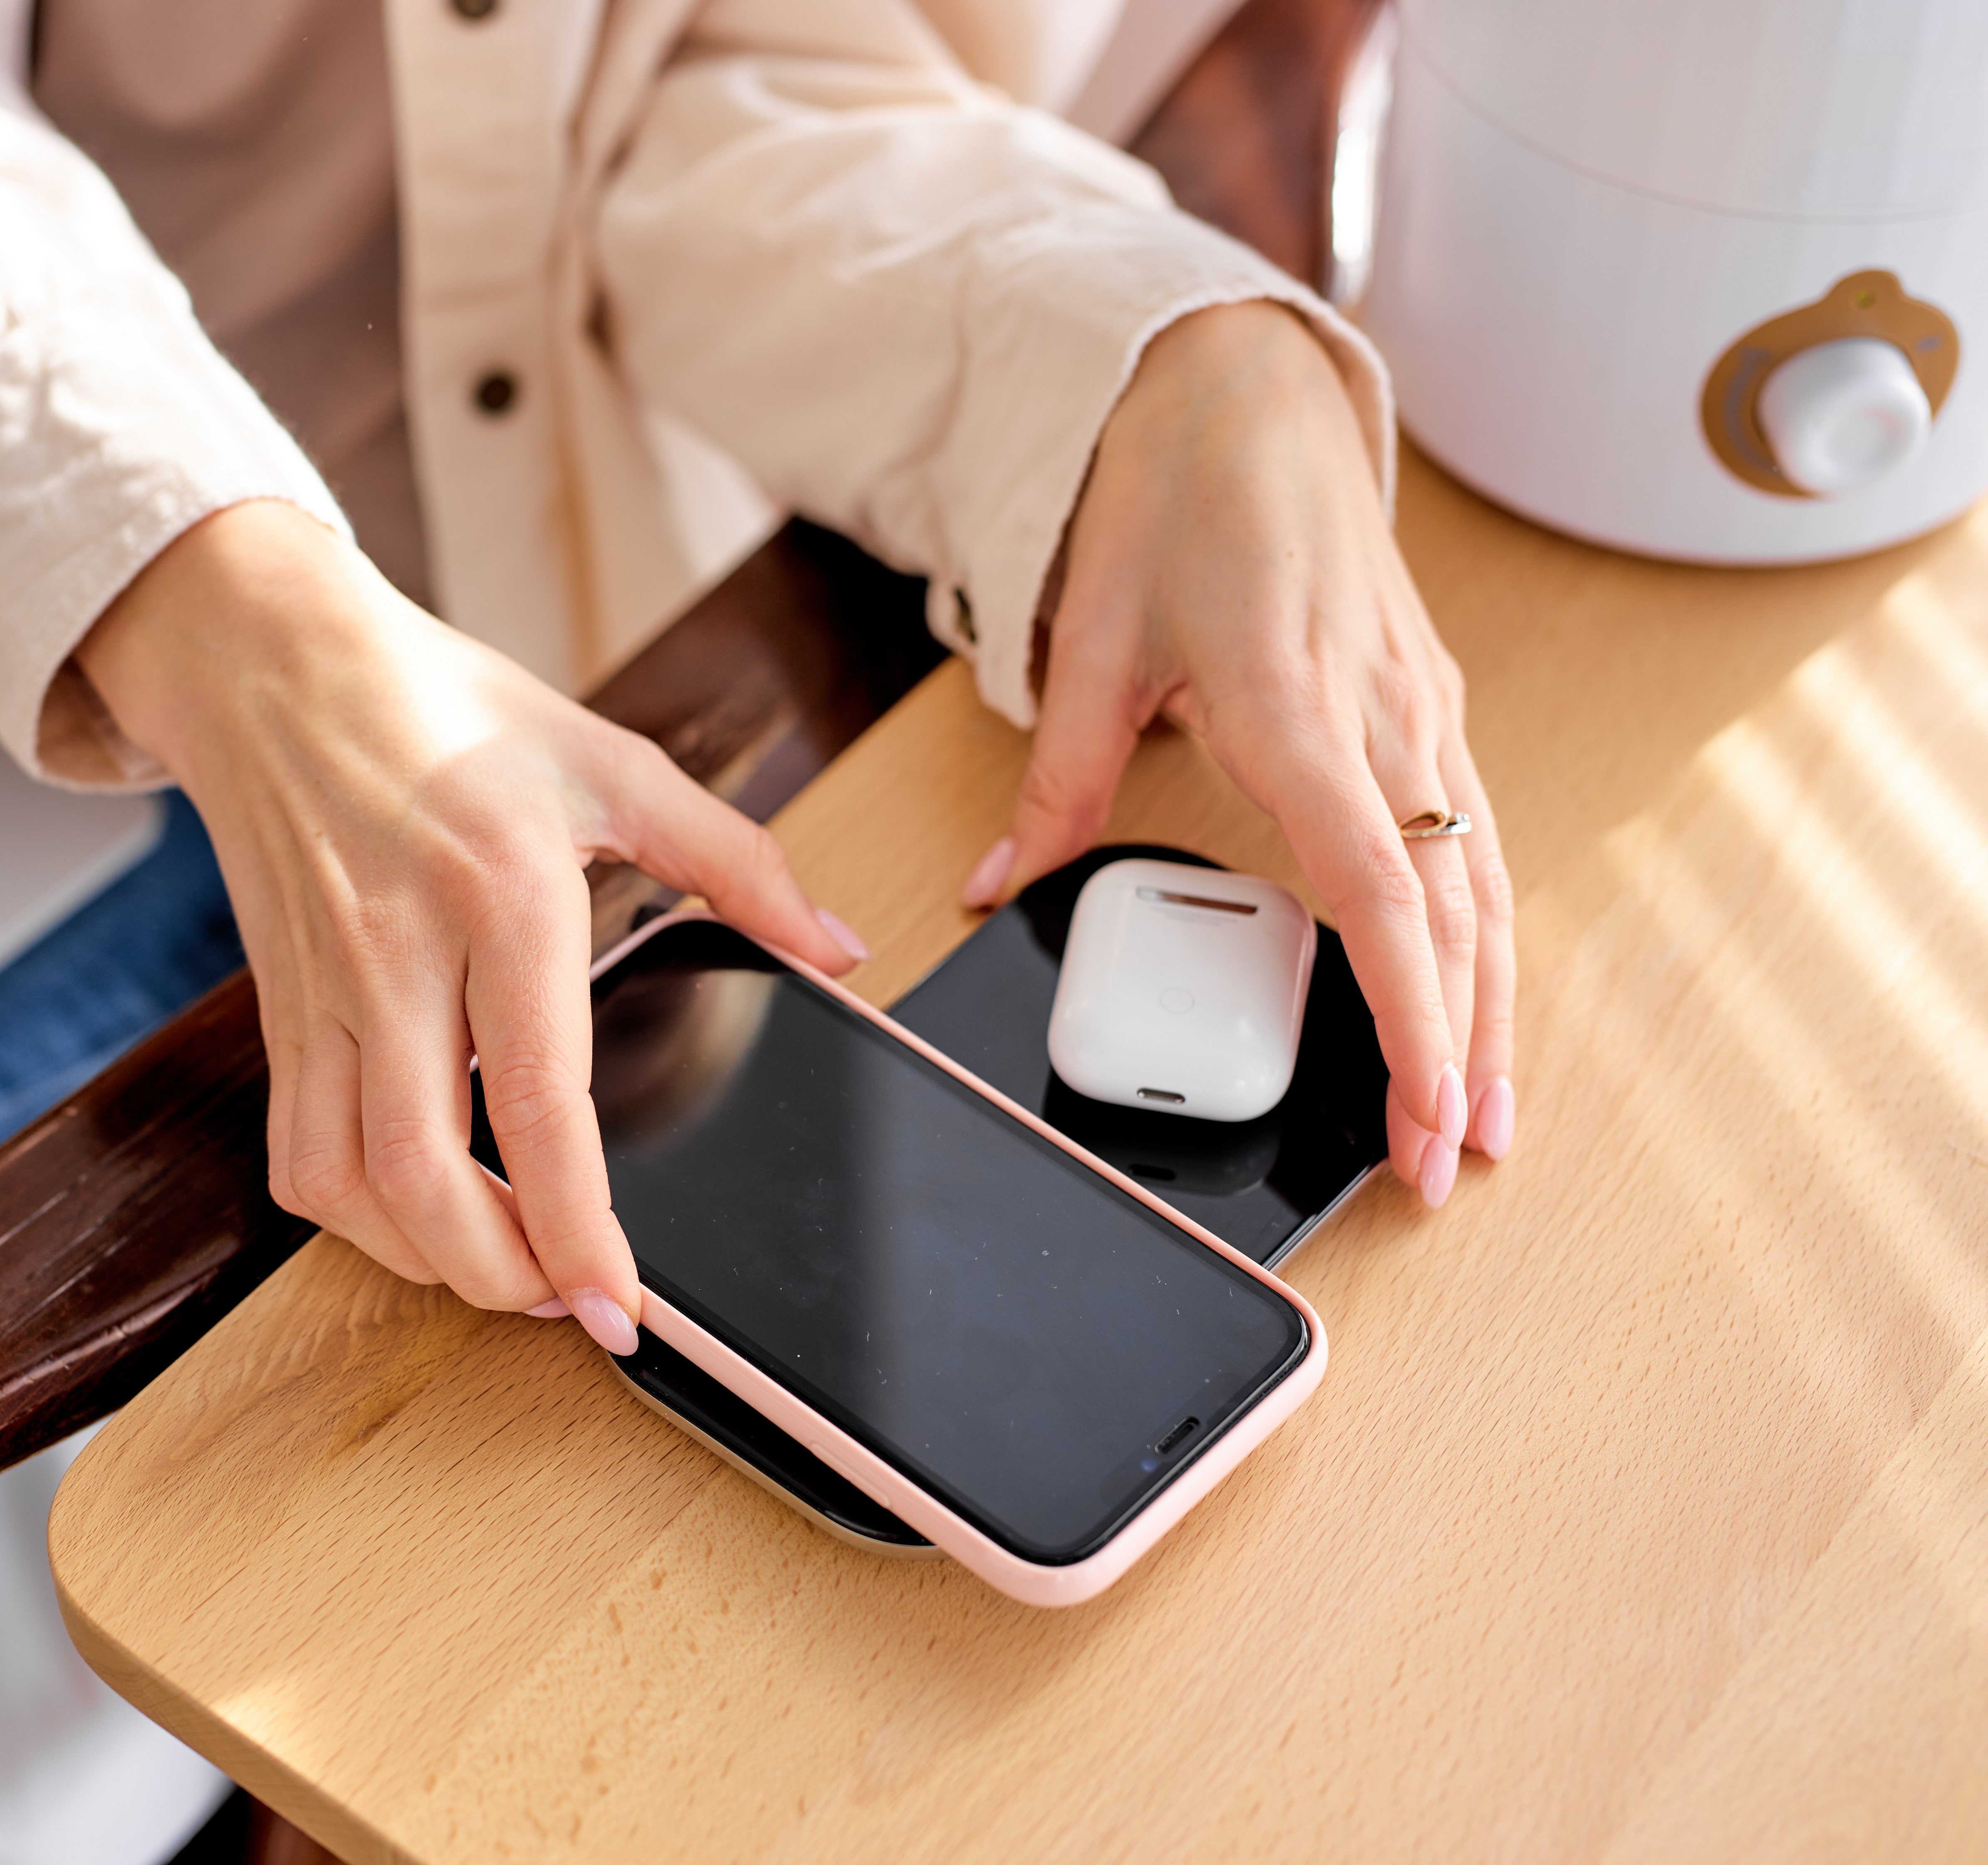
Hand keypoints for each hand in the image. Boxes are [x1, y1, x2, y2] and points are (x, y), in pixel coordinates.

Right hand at [76, 501, 867, 1348]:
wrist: (273, 663)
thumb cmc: (446, 707)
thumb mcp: (610, 761)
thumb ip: (735, 861)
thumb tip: (839, 947)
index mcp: (501, 891)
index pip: (537, 1101)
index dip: (576, 1227)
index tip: (616, 1308)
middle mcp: (399, 952)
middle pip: (423, 1177)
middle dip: (500, 1277)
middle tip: (567, 1303)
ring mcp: (324, 988)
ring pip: (350, 1185)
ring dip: (427, 1259)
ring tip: (505, 1269)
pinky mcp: (277, 1009)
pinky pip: (297, 1152)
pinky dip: (355, 1215)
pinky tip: (416, 1213)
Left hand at [963, 301, 1514, 1205]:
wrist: (1248, 389)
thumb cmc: (1176, 497)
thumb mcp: (1094, 635)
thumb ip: (1060, 777)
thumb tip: (1002, 883)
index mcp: (1294, 699)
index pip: (1377, 887)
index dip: (1412, 1011)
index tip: (1428, 1107)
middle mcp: (1380, 711)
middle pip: (1451, 908)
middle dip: (1465, 1044)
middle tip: (1459, 1159)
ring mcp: (1418, 705)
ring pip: (1481, 880)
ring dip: (1491, 1002)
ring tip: (1486, 1113)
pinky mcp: (1427, 701)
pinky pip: (1473, 834)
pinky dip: (1483, 929)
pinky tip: (1478, 996)